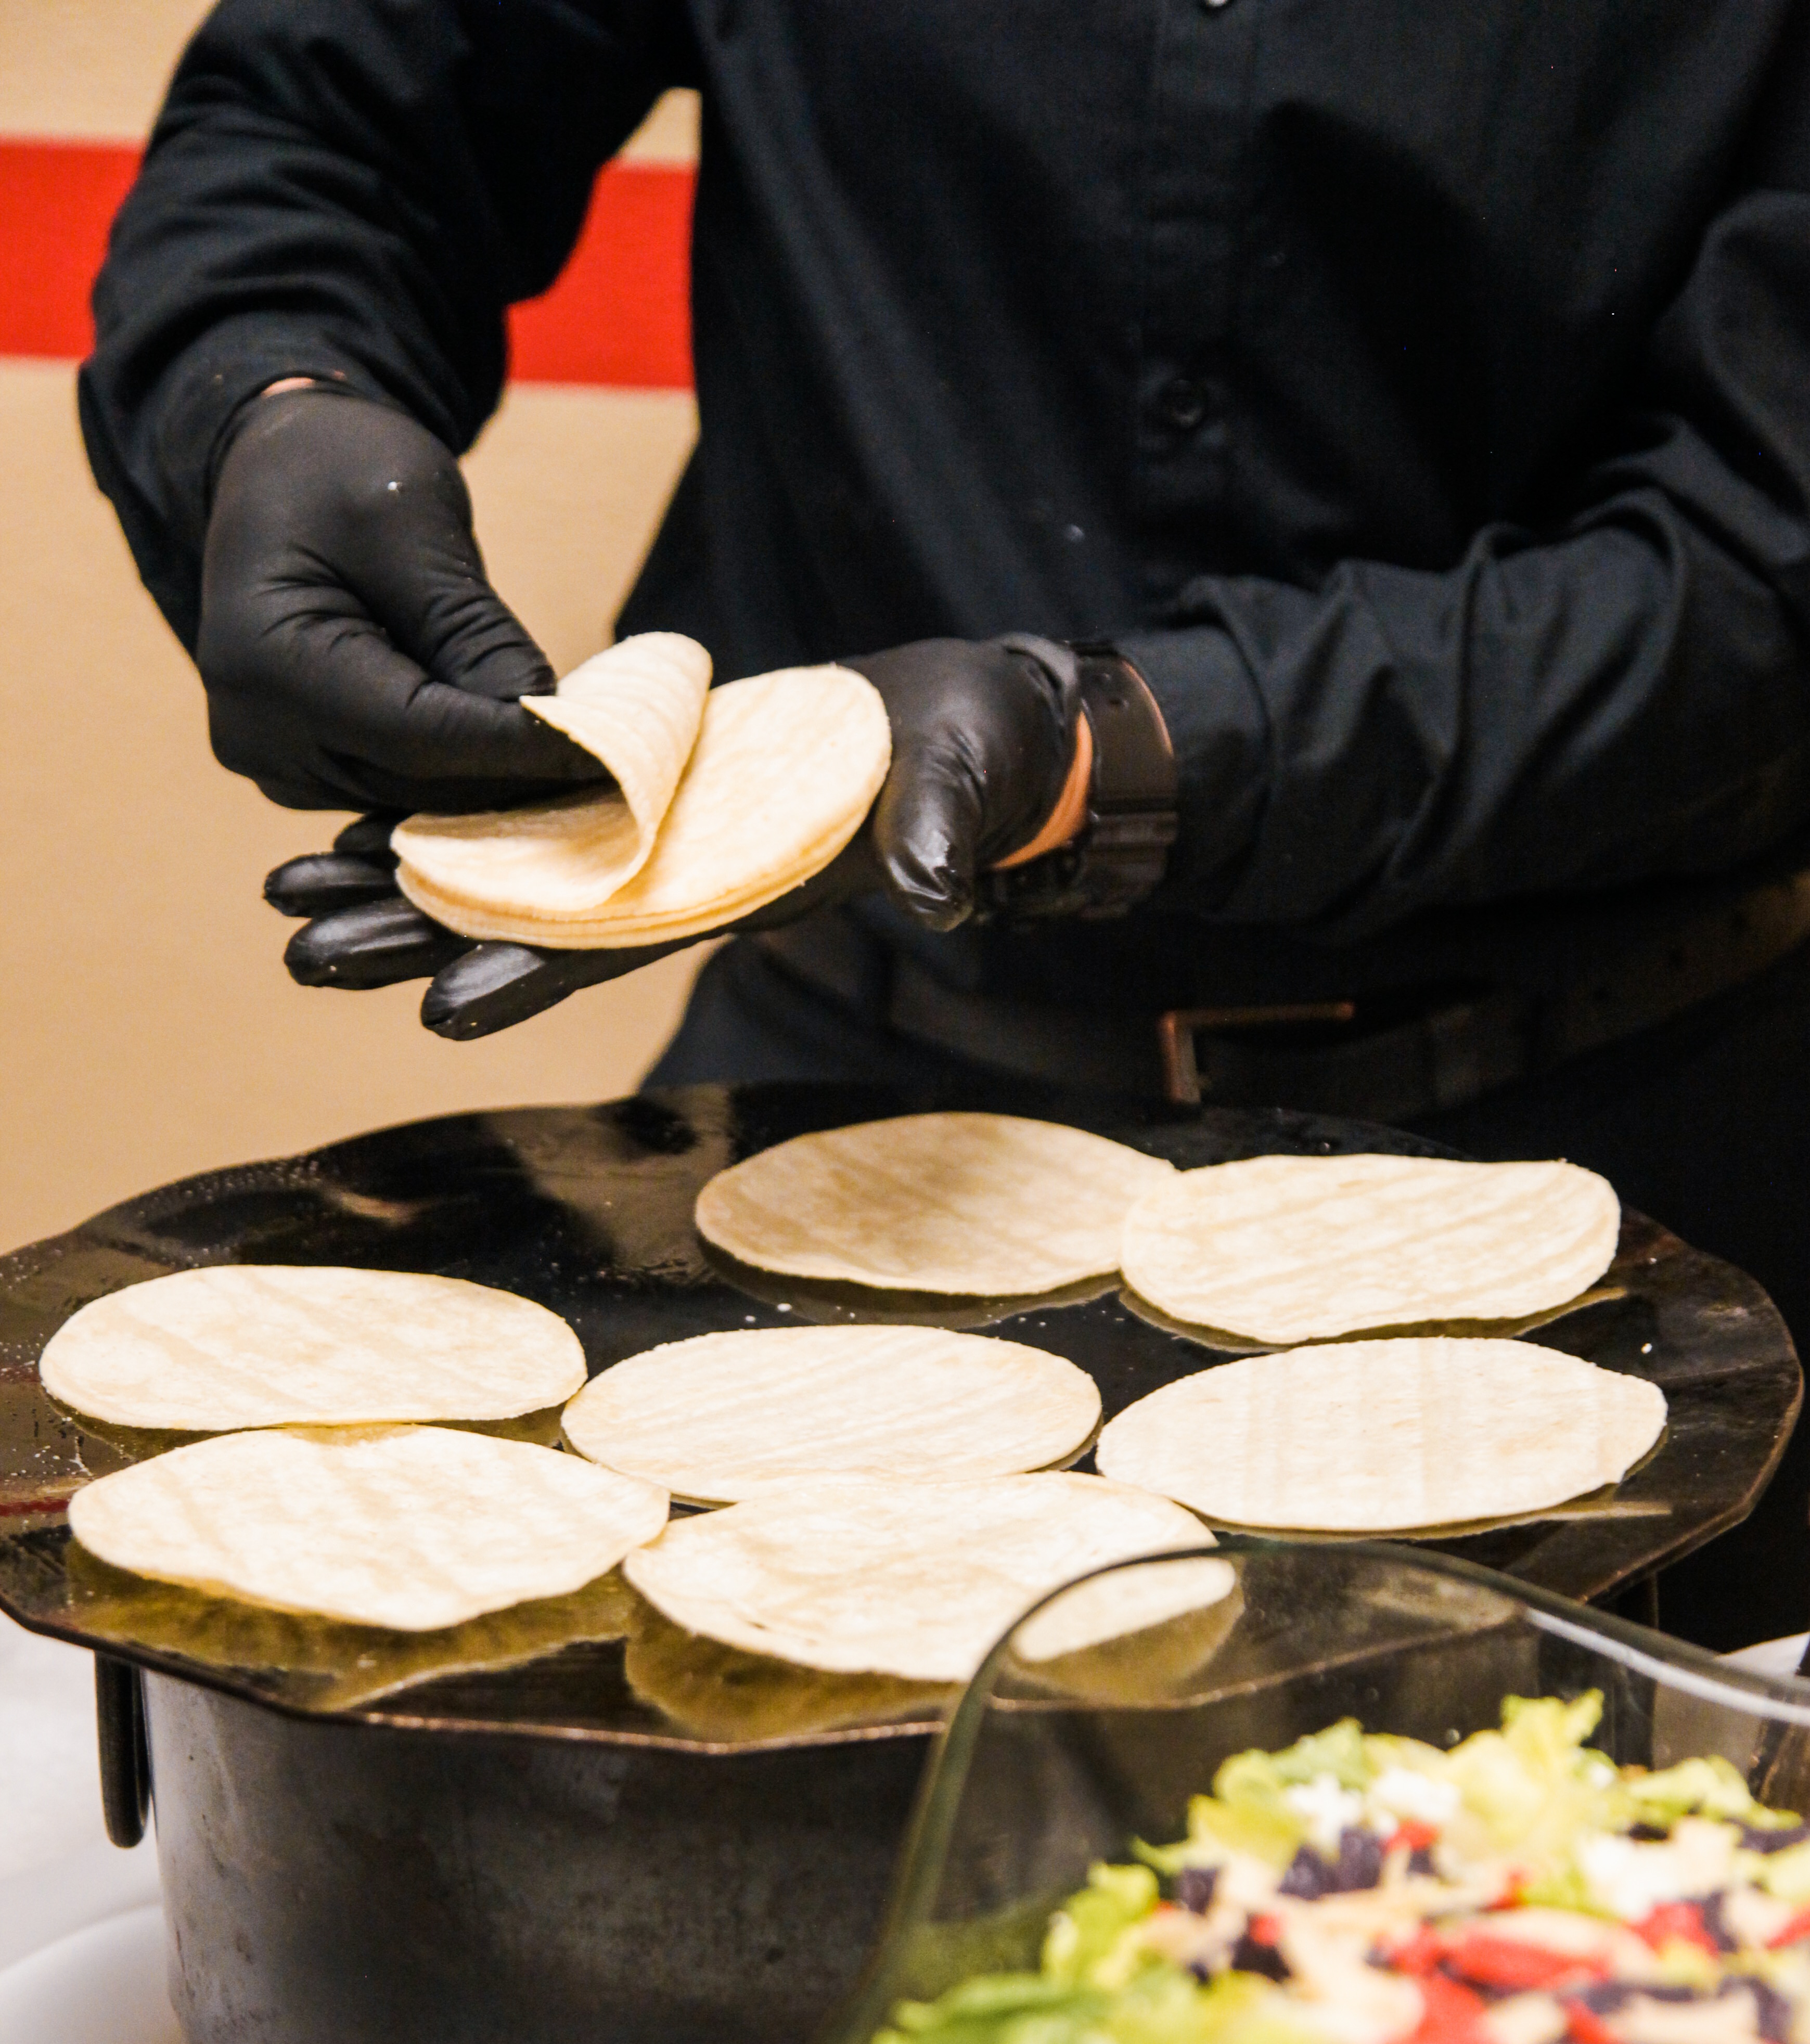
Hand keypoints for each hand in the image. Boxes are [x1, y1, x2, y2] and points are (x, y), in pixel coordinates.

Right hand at [199, 386, 596, 813]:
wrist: (281, 471)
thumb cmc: (341, 469)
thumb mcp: (412, 522)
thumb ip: (472, 632)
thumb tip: (550, 730)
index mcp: (263, 663)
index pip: (415, 735)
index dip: (519, 751)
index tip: (613, 757)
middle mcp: (257, 735)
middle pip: (417, 784)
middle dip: (519, 776)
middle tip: (625, 769)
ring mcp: (279, 765)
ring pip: (417, 803)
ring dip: (500, 784)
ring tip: (586, 758)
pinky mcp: (309, 775)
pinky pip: (403, 792)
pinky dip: (468, 776)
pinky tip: (528, 752)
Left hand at [269, 633, 1093, 1036]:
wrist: (970, 730)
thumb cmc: (979, 760)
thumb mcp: (968, 786)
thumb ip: (946, 836)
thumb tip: (940, 888)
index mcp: (741, 889)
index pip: (623, 945)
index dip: (534, 976)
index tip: (439, 1012)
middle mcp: (681, 881)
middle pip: (531, 925)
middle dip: (419, 941)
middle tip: (301, 950)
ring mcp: (661, 845)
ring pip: (513, 877)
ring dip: (404, 888)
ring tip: (294, 891)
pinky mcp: (653, 801)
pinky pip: (534, 817)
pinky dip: (451, 819)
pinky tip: (366, 823)